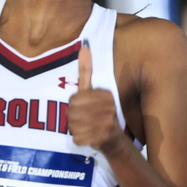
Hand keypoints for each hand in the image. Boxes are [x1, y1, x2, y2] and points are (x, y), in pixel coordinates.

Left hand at [68, 41, 126, 155]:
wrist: (114, 140)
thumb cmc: (100, 113)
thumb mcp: (93, 91)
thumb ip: (86, 71)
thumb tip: (84, 47)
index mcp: (105, 95)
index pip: (74, 99)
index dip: (75, 105)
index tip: (86, 108)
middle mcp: (107, 108)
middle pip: (71, 112)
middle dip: (74, 118)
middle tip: (85, 119)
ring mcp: (105, 124)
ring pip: (73, 126)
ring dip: (75, 128)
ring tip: (87, 127)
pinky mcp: (101, 138)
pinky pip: (76, 138)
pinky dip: (79, 139)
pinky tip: (89, 136)